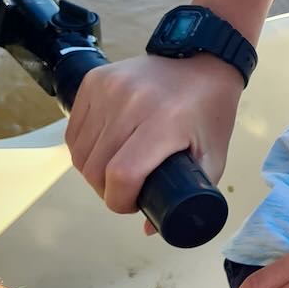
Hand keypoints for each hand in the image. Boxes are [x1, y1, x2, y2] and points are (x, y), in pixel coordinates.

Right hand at [65, 53, 243, 233]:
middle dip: (107, 191)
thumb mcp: (213, 156)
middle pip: (95, 167)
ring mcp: (108, 88)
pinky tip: (105, 150)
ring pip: (80, 151)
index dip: (120, 201)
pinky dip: (84, 148)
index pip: (122, 174)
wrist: (203, 59)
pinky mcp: (94, 80)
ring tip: (117, 171)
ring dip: (93, 171)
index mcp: (164, 123)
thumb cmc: (210, 111)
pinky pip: (74, 129)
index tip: (132, 205)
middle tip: (127, 191)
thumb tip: (150, 229)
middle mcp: (132, 103)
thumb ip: (191, 193)